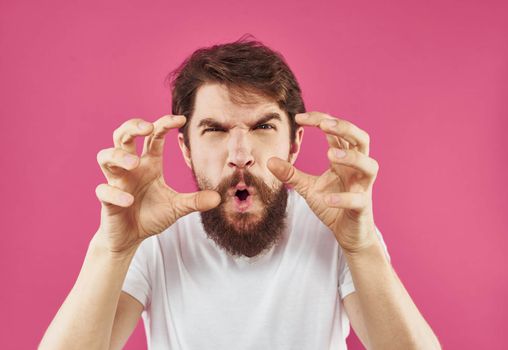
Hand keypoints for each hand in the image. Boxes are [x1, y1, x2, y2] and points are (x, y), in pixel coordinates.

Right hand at [94, 115, 219, 254]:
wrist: (130, 239)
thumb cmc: (150, 217)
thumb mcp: (177, 208)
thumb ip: (195, 201)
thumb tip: (218, 198)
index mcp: (149, 164)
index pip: (153, 137)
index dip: (164, 124)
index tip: (181, 119)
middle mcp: (131, 168)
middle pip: (122, 135)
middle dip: (132, 126)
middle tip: (147, 127)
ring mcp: (117, 182)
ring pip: (105, 156)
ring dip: (118, 155)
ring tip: (134, 163)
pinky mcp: (107, 200)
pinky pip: (104, 190)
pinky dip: (115, 193)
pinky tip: (130, 201)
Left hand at [267, 111, 379, 253]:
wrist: (348, 234)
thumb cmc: (332, 205)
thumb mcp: (307, 187)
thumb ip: (290, 173)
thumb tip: (269, 160)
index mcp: (344, 159)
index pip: (337, 132)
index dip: (321, 120)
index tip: (299, 118)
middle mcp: (357, 169)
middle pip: (361, 140)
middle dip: (345, 128)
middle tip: (324, 124)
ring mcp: (362, 187)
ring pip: (369, 165)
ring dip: (352, 157)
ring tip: (329, 154)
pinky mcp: (362, 207)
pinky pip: (357, 200)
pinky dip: (343, 198)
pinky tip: (326, 199)